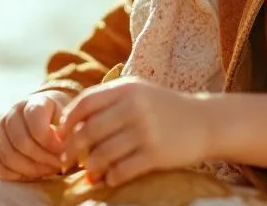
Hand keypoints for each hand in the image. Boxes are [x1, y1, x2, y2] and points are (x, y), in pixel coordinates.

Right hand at [0, 90, 71, 181]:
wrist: (51, 118)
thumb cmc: (65, 122)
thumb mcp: (73, 120)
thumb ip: (71, 132)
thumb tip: (69, 149)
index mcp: (34, 102)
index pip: (35, 121)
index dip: (51, 142)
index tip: (65, 153)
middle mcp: (13, 113)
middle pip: (21, 142)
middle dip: (43, 159)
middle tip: (60, 166)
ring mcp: (1, 130)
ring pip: (8, 155)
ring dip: (31, 170)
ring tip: (50, 171)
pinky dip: (14, 175)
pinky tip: (33, 175)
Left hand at [57, 77, 216, 187]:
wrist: (206, 122)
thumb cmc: (164, 108)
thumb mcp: (138, 92)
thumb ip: (107, 101)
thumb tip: (69, 125)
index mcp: (125, 88)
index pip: (85, 103)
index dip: (68, 121)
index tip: (60, 136)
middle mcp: (133, 107)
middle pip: (89, 131)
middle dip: (72, 149)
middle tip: (66, 161)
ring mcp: (145, 131)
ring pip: (103, 153)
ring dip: (91, 167)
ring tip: (89, 172)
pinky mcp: (157, 154)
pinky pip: (123, 170)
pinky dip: (112, 177)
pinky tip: (110, 179)